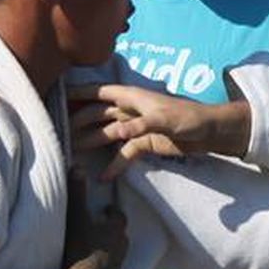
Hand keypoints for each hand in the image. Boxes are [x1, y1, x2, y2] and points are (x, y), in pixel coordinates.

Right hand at [49, 173, 128, 268]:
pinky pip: (108, 267)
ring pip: (114, 251)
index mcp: (116, 230)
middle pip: (118, 234)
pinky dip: (101, 262)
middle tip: (95, 226)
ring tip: (90, 245)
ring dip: (105, 246)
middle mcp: (121, 247)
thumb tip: (77, 167)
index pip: (118, 216)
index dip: (110, 212)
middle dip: (109, 229)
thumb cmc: (79, 249)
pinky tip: (87, 264)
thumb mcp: (76, 218)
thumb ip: (77, 193)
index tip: (102, 210)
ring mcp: (117, 266)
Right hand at [68, 84, 251, 179]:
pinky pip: (124, 153)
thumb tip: (118, 132)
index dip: (79, 93)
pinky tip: (104, 176)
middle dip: (79, 121)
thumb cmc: (189, 117)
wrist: (210, 132)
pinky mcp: (144, 143)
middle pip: (98, 114)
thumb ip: (141, 124)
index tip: (58, 97)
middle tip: (59, 134)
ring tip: (72, 153)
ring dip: (91, 141)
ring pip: (107, 133)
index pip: (99, 92)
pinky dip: (115, 163)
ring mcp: (136, 127)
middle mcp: (130, 110)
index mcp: (132, 96)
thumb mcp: (165, 119)